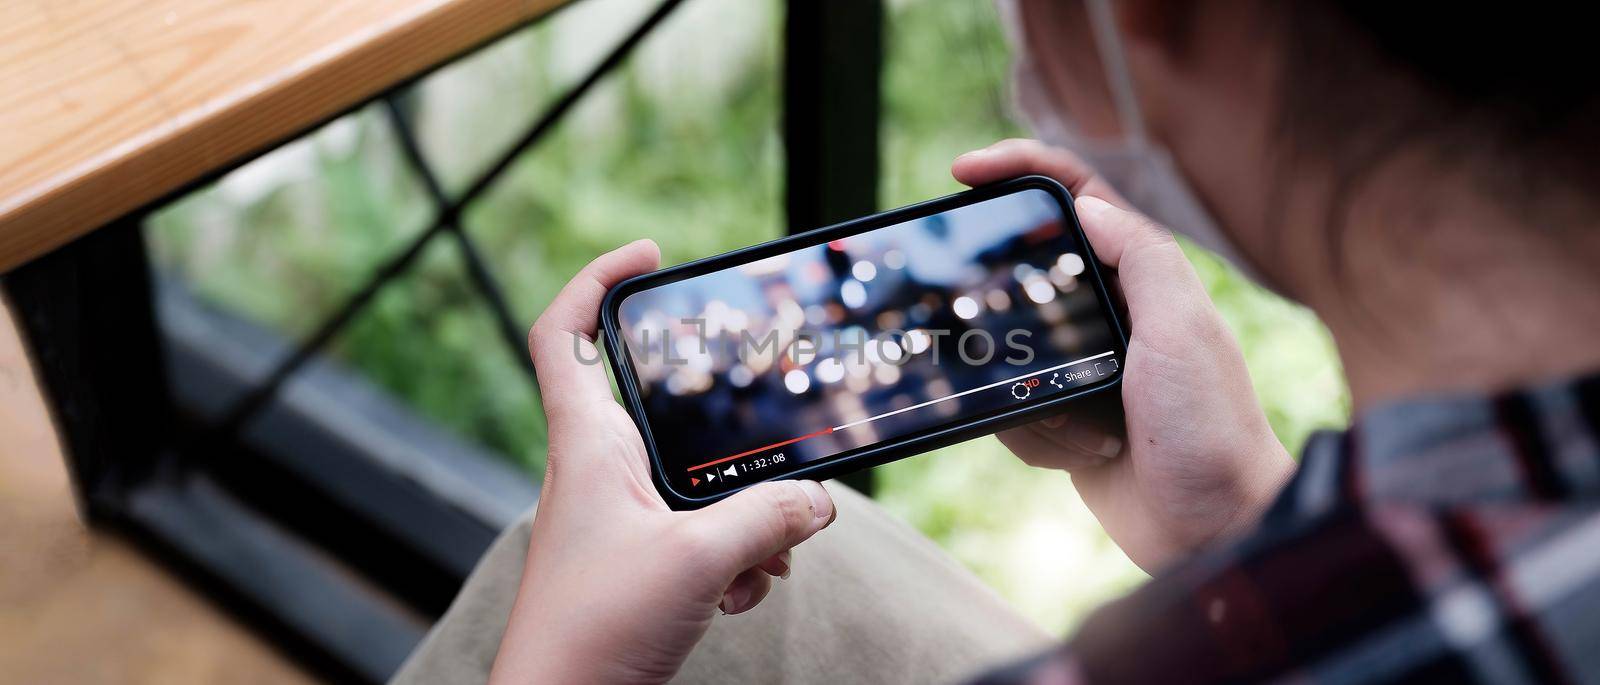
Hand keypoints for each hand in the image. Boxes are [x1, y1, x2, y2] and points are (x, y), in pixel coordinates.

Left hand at [489, 240, 837, 683]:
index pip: (563, 333)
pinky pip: (704, 536)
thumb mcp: (700, 561)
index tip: (648, 255)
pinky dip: (736, 560)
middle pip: (665, 410)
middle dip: (728, 438)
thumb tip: (817, 499)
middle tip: (764, 454)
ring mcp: (619, 520)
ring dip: (744, 516)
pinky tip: (740, 596)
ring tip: (759, 560)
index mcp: (587, 446)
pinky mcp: (641, 564)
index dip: (596, 279)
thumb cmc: (593, 632)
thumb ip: (768, 518)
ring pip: (701, 484)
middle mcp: (598, 472)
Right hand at [953, 139, 1294, 571]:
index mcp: (1143, 275)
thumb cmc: (1210, 428)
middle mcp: (1113, 312)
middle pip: (1025, 271)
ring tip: (1082, 425)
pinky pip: (1011, 407)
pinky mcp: (1065, 417)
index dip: (1018, 169)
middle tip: (974, 315)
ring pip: (1007, 348)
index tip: (962, 172)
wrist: (1213, 531)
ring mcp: (1084, 366)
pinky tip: (1083, 453)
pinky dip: (1035, 435)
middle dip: (999, 301)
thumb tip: (1085, 205)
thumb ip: (1140, 257)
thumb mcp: (1181, 328)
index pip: (1075, 195)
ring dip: (1028, 392)